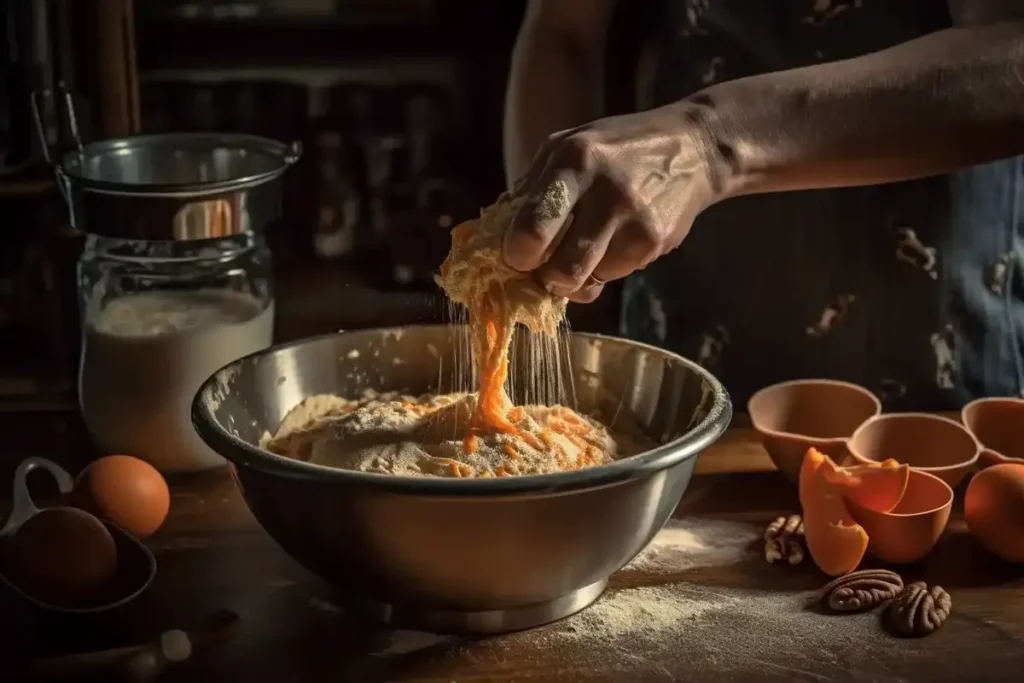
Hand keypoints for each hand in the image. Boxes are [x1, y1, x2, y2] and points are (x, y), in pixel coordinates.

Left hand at [504, 107, 716, 301]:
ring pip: (586, 282)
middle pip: (561, 270)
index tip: (515, 254)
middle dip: (543, 279)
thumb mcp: (569, 146)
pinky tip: (611, 242)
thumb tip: (494, 236)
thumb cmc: (615, 149)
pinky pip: (613, 278)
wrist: (693, 149)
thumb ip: (533, 188)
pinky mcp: (655, 244)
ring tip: (578, 251)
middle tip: (540, 268)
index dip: (516, 253)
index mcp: (576, 161)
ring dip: (573, 278)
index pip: (533, 225)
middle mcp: (607, 193)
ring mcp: (636, 222)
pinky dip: (602, 270)